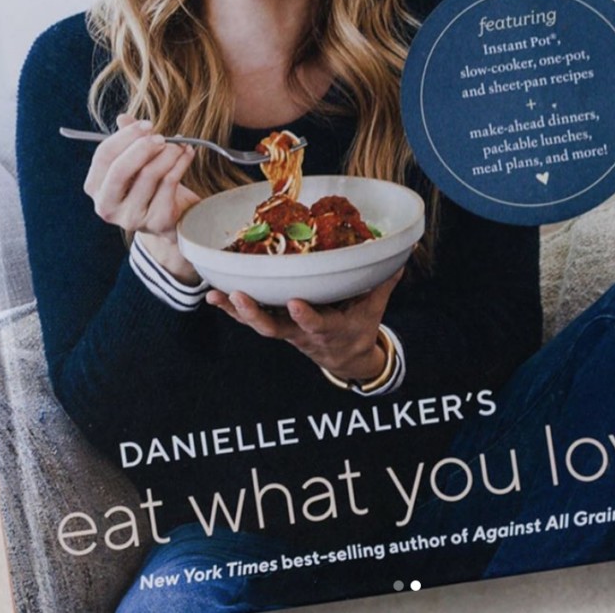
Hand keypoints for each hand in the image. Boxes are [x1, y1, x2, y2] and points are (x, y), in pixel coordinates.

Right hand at [83, 114, 200, 282]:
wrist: (172, 218)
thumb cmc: (150, 185)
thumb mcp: (137, 162)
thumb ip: (129, 140)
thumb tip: (124, 118)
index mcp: (96, 187)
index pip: (103, 156)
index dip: (125, 137)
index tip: (147, 125)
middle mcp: (107, 206)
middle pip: (120, 170)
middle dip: (143, 148)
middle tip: (162, 137)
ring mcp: (130, 217)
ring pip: (149, 175)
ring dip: (168, 154)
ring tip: (180, 144)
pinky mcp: (155, 221)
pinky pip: (169, 184)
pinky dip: (181, 164)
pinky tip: (188, 153)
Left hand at [206, 269, 403, 381]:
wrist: (345, 359)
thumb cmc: (359, 329)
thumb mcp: (374, 310)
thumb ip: (383, 283)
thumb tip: (401, 255)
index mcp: (329, 329)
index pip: (316, 325)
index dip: (305, 316)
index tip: (295, 303)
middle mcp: (301, 333)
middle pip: (274, 328)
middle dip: (255, 314)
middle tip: (239, 297)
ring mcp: (285, 331)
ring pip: (257, 324)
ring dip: (236, 310)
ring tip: (215, 295)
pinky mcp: (275, 325)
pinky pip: (250, 319)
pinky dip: (231, 308)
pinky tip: (213, 295)